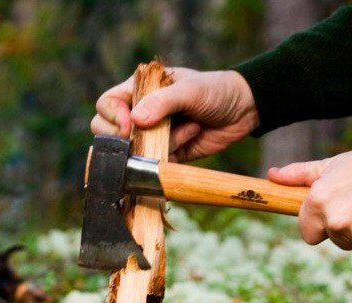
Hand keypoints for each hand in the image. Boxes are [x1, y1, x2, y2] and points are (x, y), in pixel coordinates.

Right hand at [91, 68, 258, 160]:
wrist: (245, 110)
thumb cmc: (216, 91)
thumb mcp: (189, 90)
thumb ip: (162, 102)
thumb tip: (134, 121)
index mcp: (140, 90)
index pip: (107, 104)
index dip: (112, 117)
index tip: (131, 126)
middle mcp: (141, 113)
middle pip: (109, 131)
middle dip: (128, 138)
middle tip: (151, 135)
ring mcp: (152, 135)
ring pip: (134, 152)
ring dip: (163, 143)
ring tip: (190, 127)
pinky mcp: (166, 153)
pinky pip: (155, 163)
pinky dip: (172, 154)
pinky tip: (193, 136)